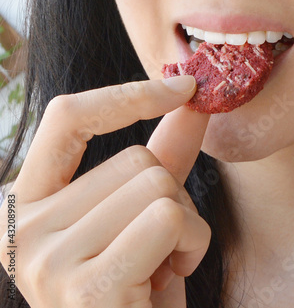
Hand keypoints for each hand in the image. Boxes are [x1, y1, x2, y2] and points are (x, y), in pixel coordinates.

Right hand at [0, 75, 210, 307]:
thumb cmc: (138, 284)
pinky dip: (191, 245)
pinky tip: (168, 278)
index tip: (185, 86)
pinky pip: (166, 220)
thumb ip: (163, 156)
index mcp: (25, 202)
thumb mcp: (145, 213)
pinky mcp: (84, 288)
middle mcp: (20, 228)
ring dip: (185, 224)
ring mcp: (45, 259)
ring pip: (156, 186)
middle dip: (172, 197)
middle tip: (161, 243)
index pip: (69, 118)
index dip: (128, 94)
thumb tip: (190, 101)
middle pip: (134, 159)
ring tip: (163, 263)